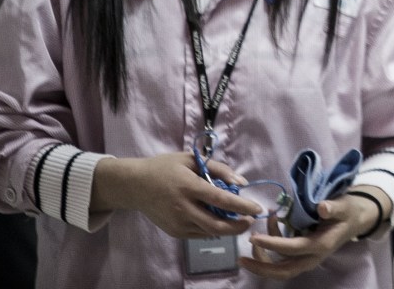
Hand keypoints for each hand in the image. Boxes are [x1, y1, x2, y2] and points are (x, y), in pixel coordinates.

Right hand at [92, 152, 260, 238]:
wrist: (135, 186)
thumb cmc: (166, 168)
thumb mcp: (192, 160)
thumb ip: (219, 169)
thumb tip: (242, 183)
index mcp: (189, 187)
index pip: (222, 200)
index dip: (243, 206)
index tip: (258, 208)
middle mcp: (183, 208)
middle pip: (217, 225)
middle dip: (239, 226)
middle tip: (249, 221)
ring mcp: (177, 223)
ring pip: (210, 232)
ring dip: (227, 229)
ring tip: (236, 219)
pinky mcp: (174, 232)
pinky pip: (199, 234)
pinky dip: (213, 229)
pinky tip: (217, 219)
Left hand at [240, 188, 390, 280]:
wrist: (356, 220)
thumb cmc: (348, 211)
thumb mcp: (344, 206)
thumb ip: (333, 207)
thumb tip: (322, 207)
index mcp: (321, 245)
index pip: (291, 249)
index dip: (271, 244)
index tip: (254, 237)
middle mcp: (312, 257)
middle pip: (283, 271)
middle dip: (261, 268)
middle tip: (241, 259)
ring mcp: (307, 258)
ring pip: (281, 268)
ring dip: (263, 258)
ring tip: (254, 237)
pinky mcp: (303, 255)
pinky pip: (283, 257)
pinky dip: (272, 246)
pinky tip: (271, 225)